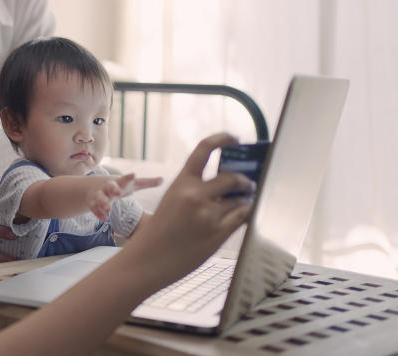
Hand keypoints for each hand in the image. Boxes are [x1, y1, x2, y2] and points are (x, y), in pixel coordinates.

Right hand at [86, 173, 162, 220]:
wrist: (93, 187)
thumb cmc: (118, 187)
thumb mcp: (132, 185)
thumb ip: (146, 183)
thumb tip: (163, 180)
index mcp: (119, 182)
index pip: (124, 179)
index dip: (129, 177)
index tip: (133, 174)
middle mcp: (108, 187)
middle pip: (109, 186)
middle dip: (113, 189)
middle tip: (118, 193)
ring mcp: (100, 195)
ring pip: (100, 198)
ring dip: (103, 203)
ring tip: (108, 209)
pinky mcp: (93, 204)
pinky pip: (94, 209)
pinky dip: (98, 213)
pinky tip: (104, 218)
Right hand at [128, 133, 254, 283]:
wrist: (149, 259)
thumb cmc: (159, 231)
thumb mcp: (172, 201)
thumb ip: (195, 190)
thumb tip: (227, 184)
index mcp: (181, 183)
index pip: (204, 149)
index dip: (222, 139)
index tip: (234, 139)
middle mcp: (196, 196)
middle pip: (232, 178)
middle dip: (244, 180)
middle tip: (247, 183)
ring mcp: (208, 215)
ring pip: (240, 199)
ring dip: (246, 198)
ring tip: (245, 200)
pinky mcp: (218, 234)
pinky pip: (243, 216)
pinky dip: (248, 212)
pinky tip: (246, 212)